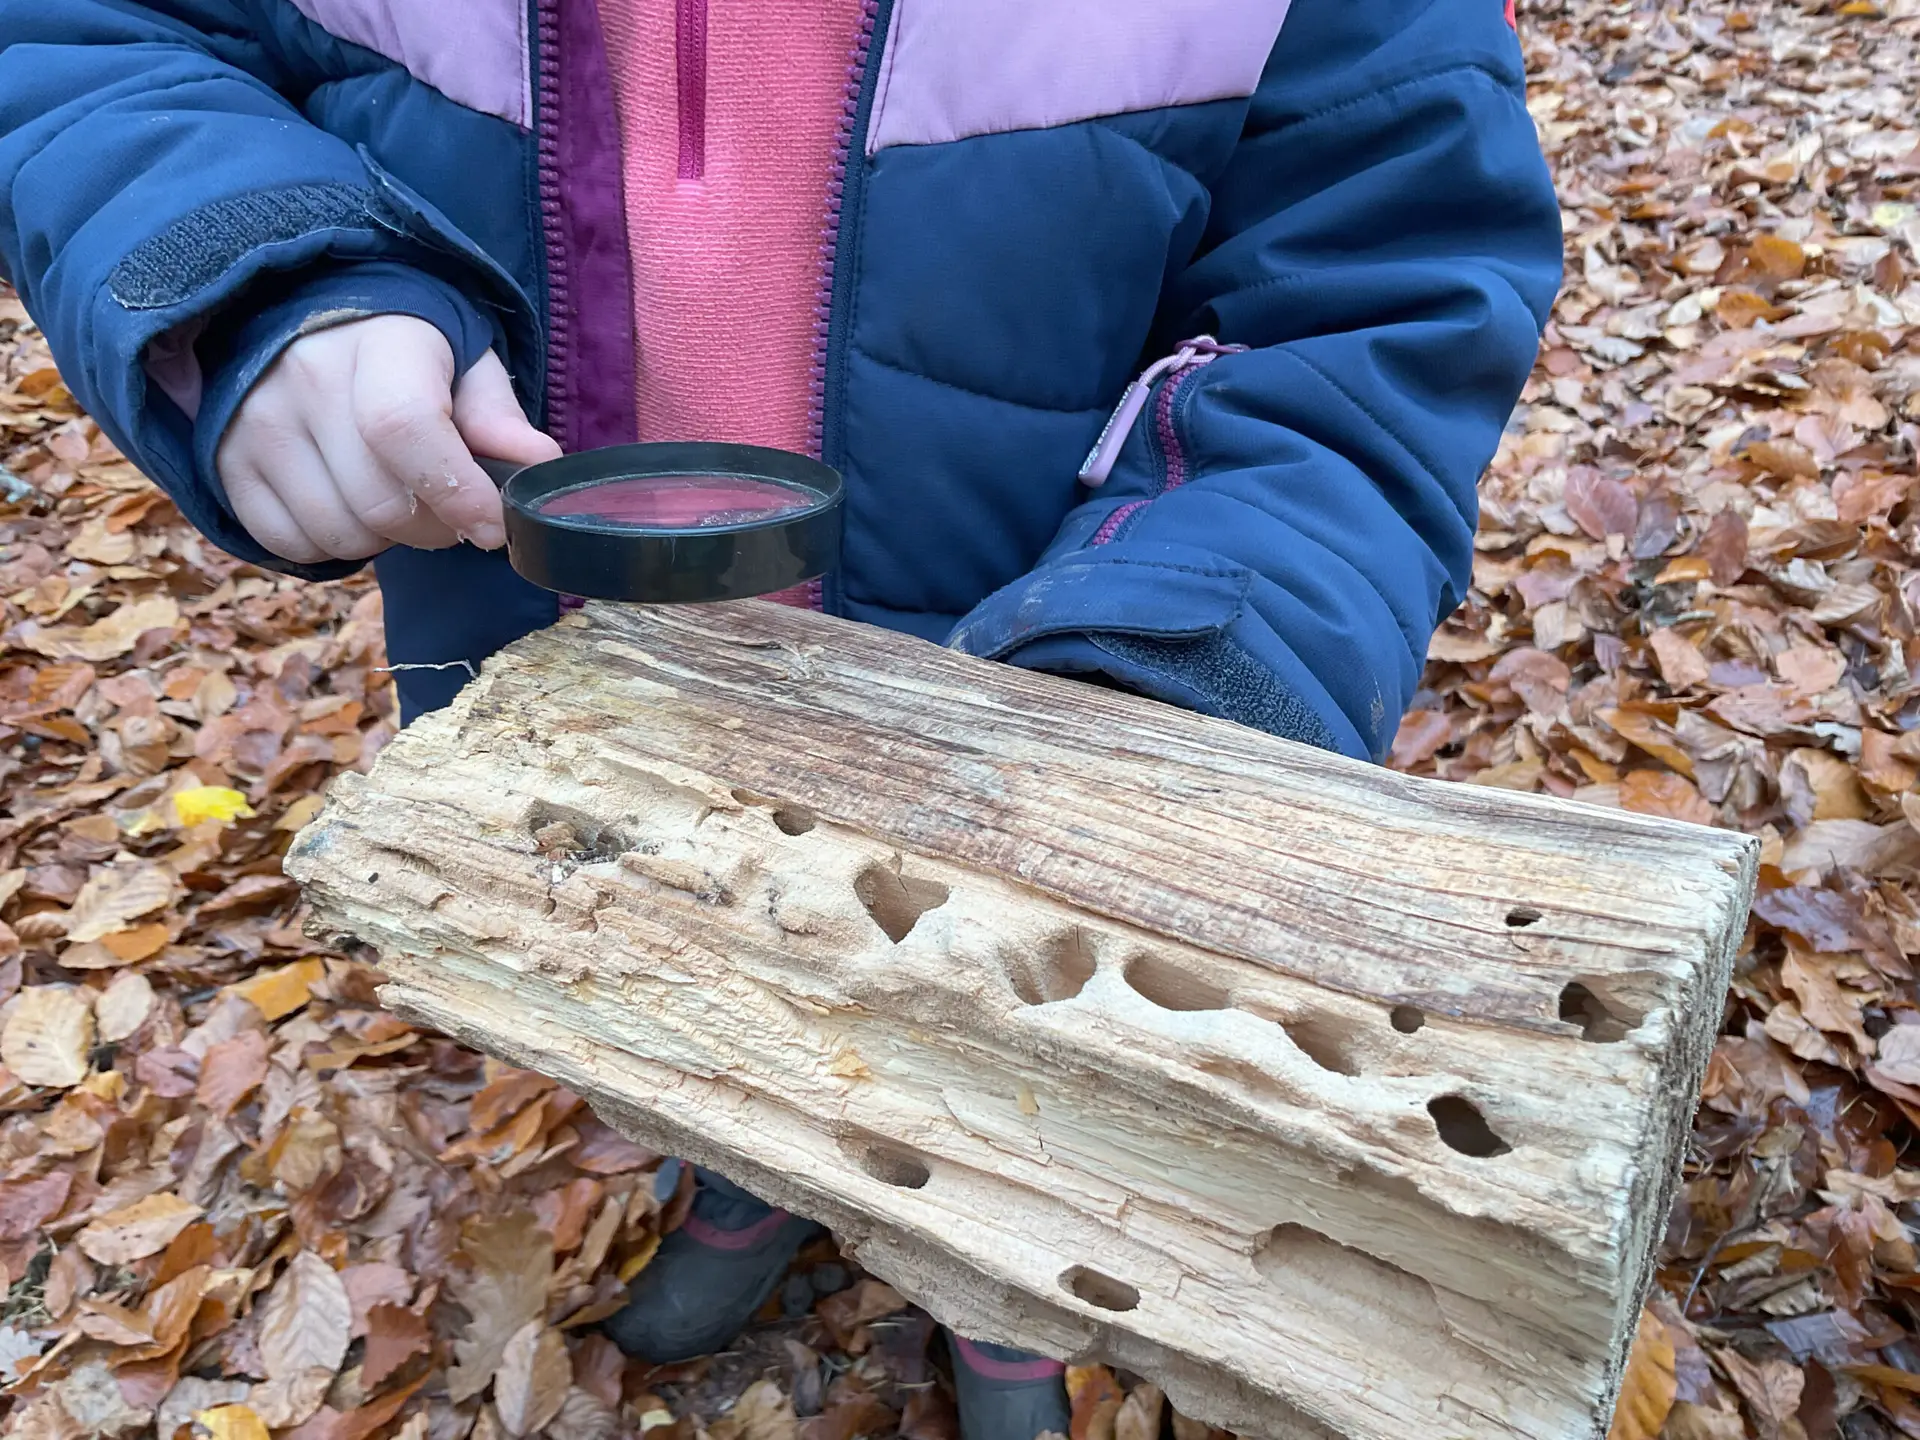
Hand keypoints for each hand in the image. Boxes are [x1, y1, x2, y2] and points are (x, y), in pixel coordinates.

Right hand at [215, 314, 560, 563]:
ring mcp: (255, 422)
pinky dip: (332, 546)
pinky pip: (290, 543)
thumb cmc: (402, 348)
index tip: (492, 527)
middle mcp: (305, 377)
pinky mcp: (225, 462)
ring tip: (396, 501)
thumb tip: (539, 467)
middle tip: (452, 512)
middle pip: (380, 502)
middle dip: (436, 529)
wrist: (298, 317)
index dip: (458, 493)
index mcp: (379, 341)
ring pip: (339, 533)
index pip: (406, 429)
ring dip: (385, 541)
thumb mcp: (463, 362)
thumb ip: (499, 417)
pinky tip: (348, 505)